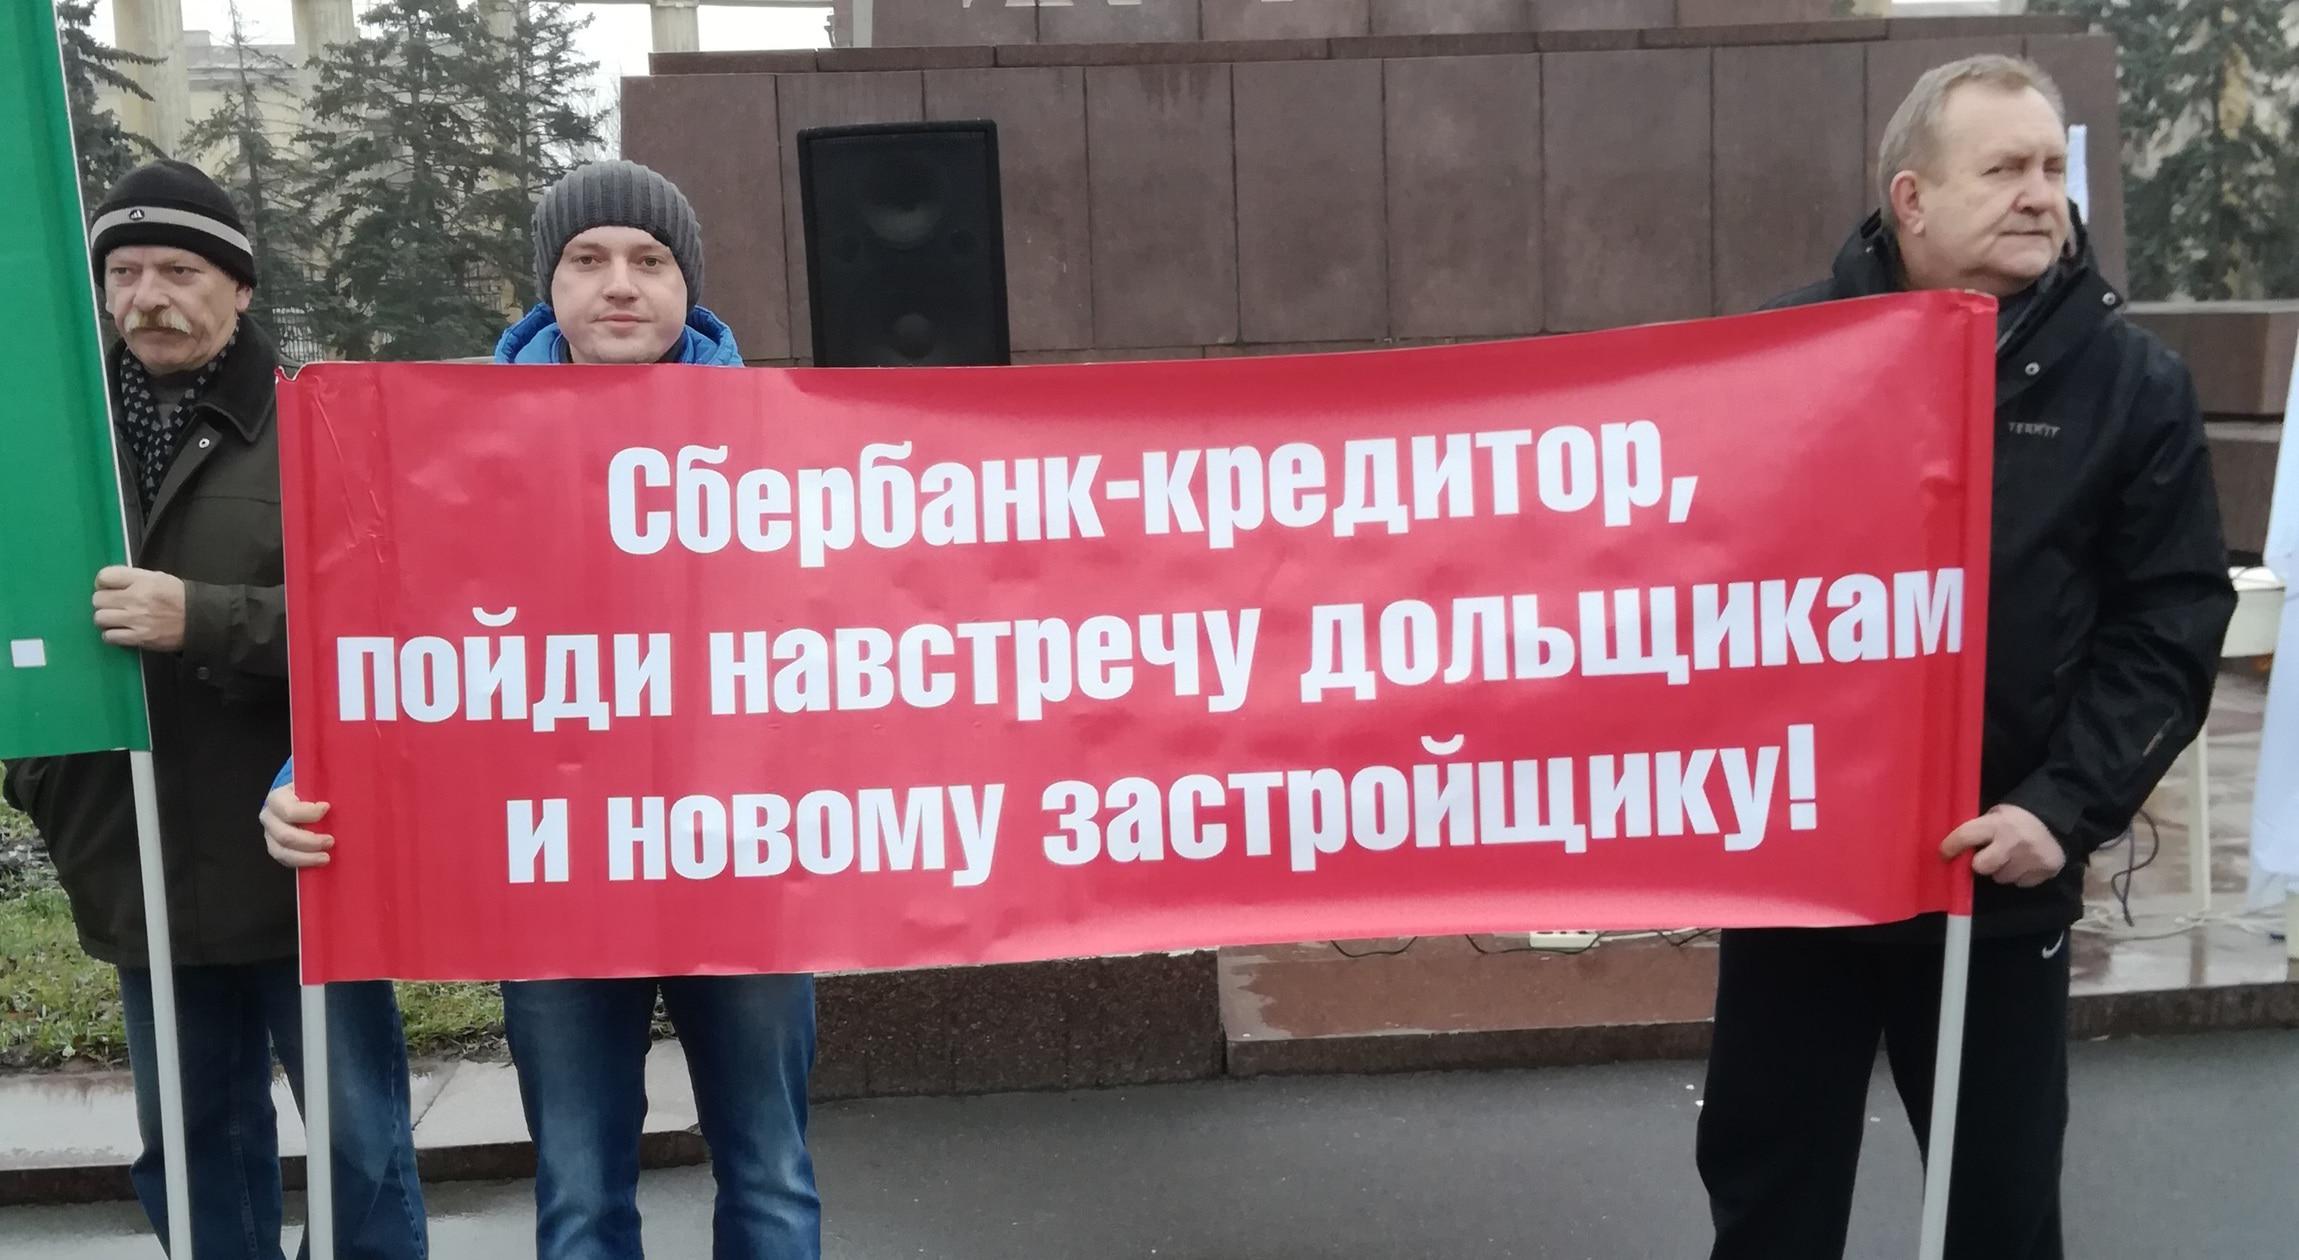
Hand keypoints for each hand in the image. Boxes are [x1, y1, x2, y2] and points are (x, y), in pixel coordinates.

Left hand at [93, 566, 185, 650]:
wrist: (199, 619)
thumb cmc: (179, 598)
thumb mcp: (159, 578)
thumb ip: (134, 578)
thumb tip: (110, 582)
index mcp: (142, 581)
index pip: (104, 576)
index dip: (102, 583)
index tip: (108, 588)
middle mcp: (137, 599)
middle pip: (98, 599)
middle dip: (103, 602)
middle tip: (113, 605)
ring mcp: (137, 619)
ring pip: (100, 618)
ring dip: (105, 619)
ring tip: (116, 619)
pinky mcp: (139, 638)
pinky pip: (109, 637)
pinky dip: (111, 635)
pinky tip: (120, 631)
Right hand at [262, 783, 333, 868]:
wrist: (297, 799)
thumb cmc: (310, 792)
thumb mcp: (313, 786)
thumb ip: (322, 790)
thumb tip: (344, 795)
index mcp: (277, 798)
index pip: (289, 810)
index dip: (309, 813)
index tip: (328, 809)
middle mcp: (269, 817)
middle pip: (285, 836)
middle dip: (310, 841)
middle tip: (331, 841)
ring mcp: (270, 835)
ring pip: (282, 852)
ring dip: (306, 857)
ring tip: (326, 857)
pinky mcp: (276, 848)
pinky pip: (286, 860)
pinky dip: (303, 863)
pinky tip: (318, 862)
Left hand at [1939, 804, 2064, 887]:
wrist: (2055, 819)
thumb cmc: (2017, 817)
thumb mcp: (1995, 815)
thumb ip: (1978, 830)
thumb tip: (1955, 850)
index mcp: (1997, 824)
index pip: (1965, 837)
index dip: (1951, 847)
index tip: (1944, 854)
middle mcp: (2014, 842)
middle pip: (1981, 867)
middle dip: (1981, 864)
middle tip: (1987, 856)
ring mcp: (2032, 858)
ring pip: (2002, 878)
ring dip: (2002, 870)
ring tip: (2011, 857)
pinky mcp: (2046, 870)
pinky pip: (2021, 883)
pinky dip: (2020, 875)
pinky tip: (2025, 862)